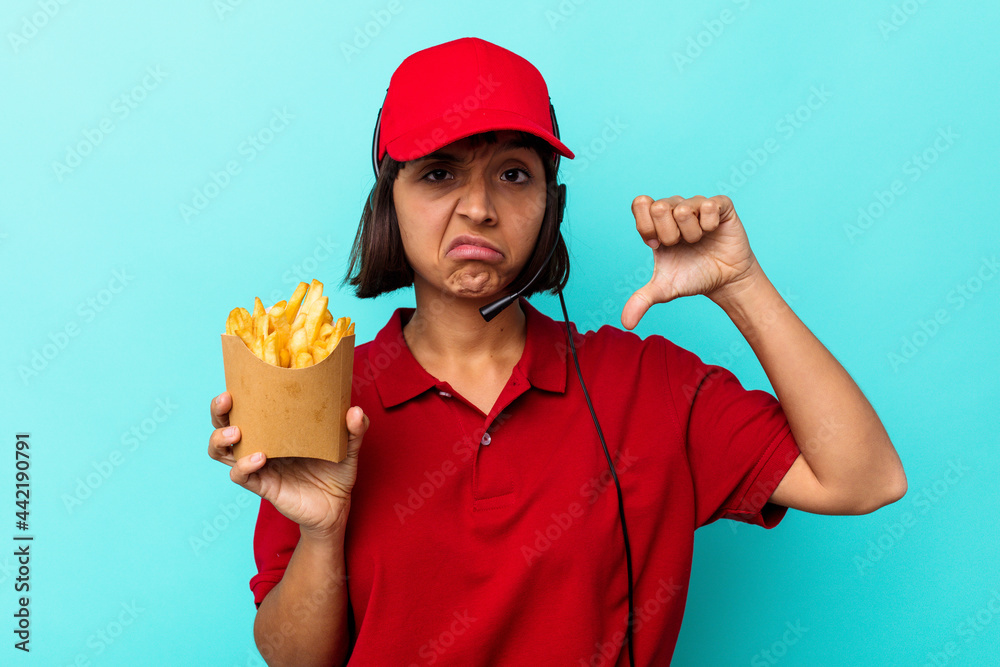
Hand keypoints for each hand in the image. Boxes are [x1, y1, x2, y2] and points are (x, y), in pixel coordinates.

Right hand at [207, 391, 369, 537]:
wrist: (337, 506)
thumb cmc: (336, 470)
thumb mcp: (349, 446)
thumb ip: (355, 429)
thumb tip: (354, 410)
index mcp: (275, 428)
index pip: (246, 406)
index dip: (236, 393)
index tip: (239, 379)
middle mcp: (260, 444)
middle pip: (223, 424)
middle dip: (218, 411)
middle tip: (226, 399)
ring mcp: (258, 466)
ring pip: (220, 452)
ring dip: (220, 439)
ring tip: (237, 432)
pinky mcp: (262, 485)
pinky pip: (240, 476)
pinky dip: (244, 466)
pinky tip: (260, 457)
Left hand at [621, 194, 761, 329]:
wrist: (725, 280)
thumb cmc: (693, 277)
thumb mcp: (665, 289)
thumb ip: (641, 300)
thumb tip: (626, 323)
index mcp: (656, 222)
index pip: (640, 203)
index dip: (647, 227)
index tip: (657, 245)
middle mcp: (674, 208)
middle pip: (659, 207)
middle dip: (670, 235)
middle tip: (681, 245)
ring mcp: (696, 204)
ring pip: (683, 209)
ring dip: (692, 234)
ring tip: (698, 241)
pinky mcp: (720, 205)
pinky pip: (708, 205)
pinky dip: (709, 225)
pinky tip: (713, 232)